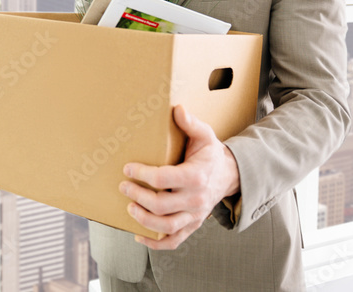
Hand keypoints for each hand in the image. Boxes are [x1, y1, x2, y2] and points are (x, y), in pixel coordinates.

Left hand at [120, 104, 239, 249]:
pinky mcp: (192, 226)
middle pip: (161, 205)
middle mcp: (196, 199)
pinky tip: (138, 237)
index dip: (142, 174)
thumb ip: (190, 123)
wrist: (229, 176)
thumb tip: (176, 109)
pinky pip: (174, 241)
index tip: (128, 168)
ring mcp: (194, 215)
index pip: (164, 179)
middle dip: (137, 196)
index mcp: (196, 176)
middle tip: (123, 187)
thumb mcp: (205, 135)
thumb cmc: (210, 154)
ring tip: (129, 208)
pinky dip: (155, 243)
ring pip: (166, 226)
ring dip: (143, 220)